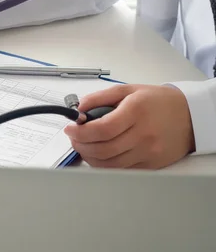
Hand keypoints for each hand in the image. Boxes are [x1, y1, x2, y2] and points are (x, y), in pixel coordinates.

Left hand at [63, 84, 194, 168]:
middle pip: (103, 149)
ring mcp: (148, 152)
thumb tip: (78, 109)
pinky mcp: (151, 165)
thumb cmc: (157, 101)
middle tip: (73, 138)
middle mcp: (143, 135)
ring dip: (89, 157)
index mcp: (135, 112)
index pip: (102, 129)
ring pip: (110, 165)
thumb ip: (100, 97)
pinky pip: (122, 170)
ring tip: (83, 146)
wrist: (189, 116)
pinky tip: (98, 154)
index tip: (70, 129)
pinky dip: (104, 165)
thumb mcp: (128, 90)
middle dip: (80, 145)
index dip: (80, 132)